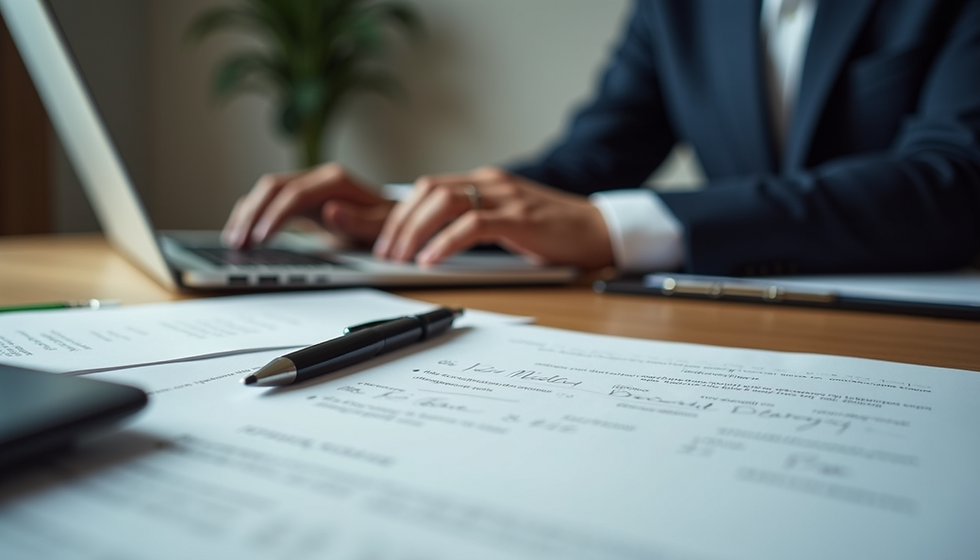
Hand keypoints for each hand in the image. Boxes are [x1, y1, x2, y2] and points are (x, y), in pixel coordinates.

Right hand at [222, 163, 394, 248]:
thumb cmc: (390, 224)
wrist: (395, 219)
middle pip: (273, 187)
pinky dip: (252, 215)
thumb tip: (331, 212)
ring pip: (266, 192)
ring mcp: (307, 187)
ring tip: (232, 242)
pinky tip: (240, 234)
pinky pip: (269, 202)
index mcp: (335, 181)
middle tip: (237, 243)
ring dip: (246, 214)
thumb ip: (360, 221)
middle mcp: (318, 179)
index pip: (295, 194)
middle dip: (252, 214)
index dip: (274, 216)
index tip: (260, 239)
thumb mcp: (383, 226)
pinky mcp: (300, 200)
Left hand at [373, 166, 614, 268]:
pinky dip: (444, 242)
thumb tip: (437, 241)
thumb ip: (477, 219)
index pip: (428, 187)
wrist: (599, 230)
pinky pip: (471, 225)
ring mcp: (505, 197)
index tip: (386, 240)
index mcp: (485, 181)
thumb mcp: (508, 218)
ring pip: (444, 203)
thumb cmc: (555, 230)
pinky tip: (431, 260)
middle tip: (386, 253)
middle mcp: (491, 183)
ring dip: (415, 232)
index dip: (401, 213)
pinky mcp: (519, 218)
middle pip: (428, 191)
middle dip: (400, 223)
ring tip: (402, 257)